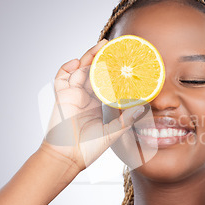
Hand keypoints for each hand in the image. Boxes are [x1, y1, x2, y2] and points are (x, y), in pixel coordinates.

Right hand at [40, 40, 144, 171]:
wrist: (67, 158)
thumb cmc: (88, 149)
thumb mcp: (113, 132)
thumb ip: (126, 120)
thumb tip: (143, 108)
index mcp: (99, 104)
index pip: (108, 82)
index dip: (115, 71)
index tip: (126, 61)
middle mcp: (86, 97)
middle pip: (94, 71)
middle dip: (103, 57)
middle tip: (114, 46)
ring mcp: (73, 95)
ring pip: (81, 70)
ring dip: (89, 57)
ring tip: (101, 46)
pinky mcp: (61, 96)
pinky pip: (61, 77)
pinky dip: (67, 67)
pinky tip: (77, 61)